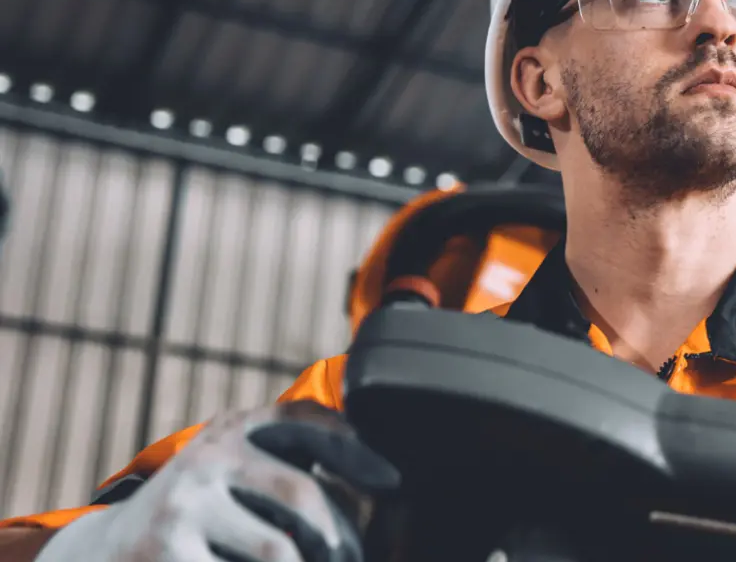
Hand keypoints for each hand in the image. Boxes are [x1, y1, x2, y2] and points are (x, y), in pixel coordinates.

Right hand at [36, 400, 399, 561]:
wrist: (104, 554)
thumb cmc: (197, 513)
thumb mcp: (236, 471)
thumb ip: (290, 464)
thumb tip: (384, 489)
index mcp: (236, 429)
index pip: (309, 425)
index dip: (358, 452)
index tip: (394, 481)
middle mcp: (210, 458)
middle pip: (303, 497)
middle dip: (343, 538)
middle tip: (354, 558)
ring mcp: (184, 506)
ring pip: (280, 550)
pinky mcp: (166, 552)